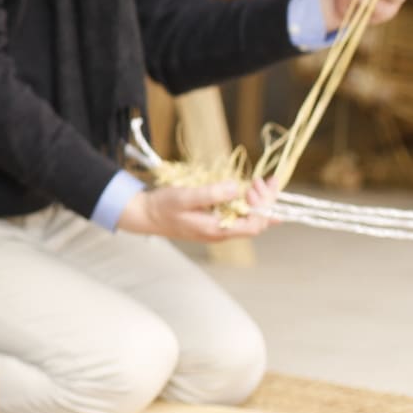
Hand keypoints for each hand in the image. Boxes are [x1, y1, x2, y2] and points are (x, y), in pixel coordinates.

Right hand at [118, 178, 277, 241]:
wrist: (146, 216)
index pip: (254, 225)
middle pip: (257, 223)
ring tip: (261, 182)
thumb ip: (211, 194)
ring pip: (250, 220)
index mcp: (217, 229)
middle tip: (263, 179)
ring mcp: (218, 229)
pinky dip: (250, 205)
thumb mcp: (184, 197)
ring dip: (260, 202)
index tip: (253, 186)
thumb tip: (236, 188)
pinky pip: (240, 217)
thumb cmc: (163, 207)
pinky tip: (254, 195)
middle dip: (266, 202)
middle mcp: (222, 233)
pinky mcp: (214, 222)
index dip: (261, 206)